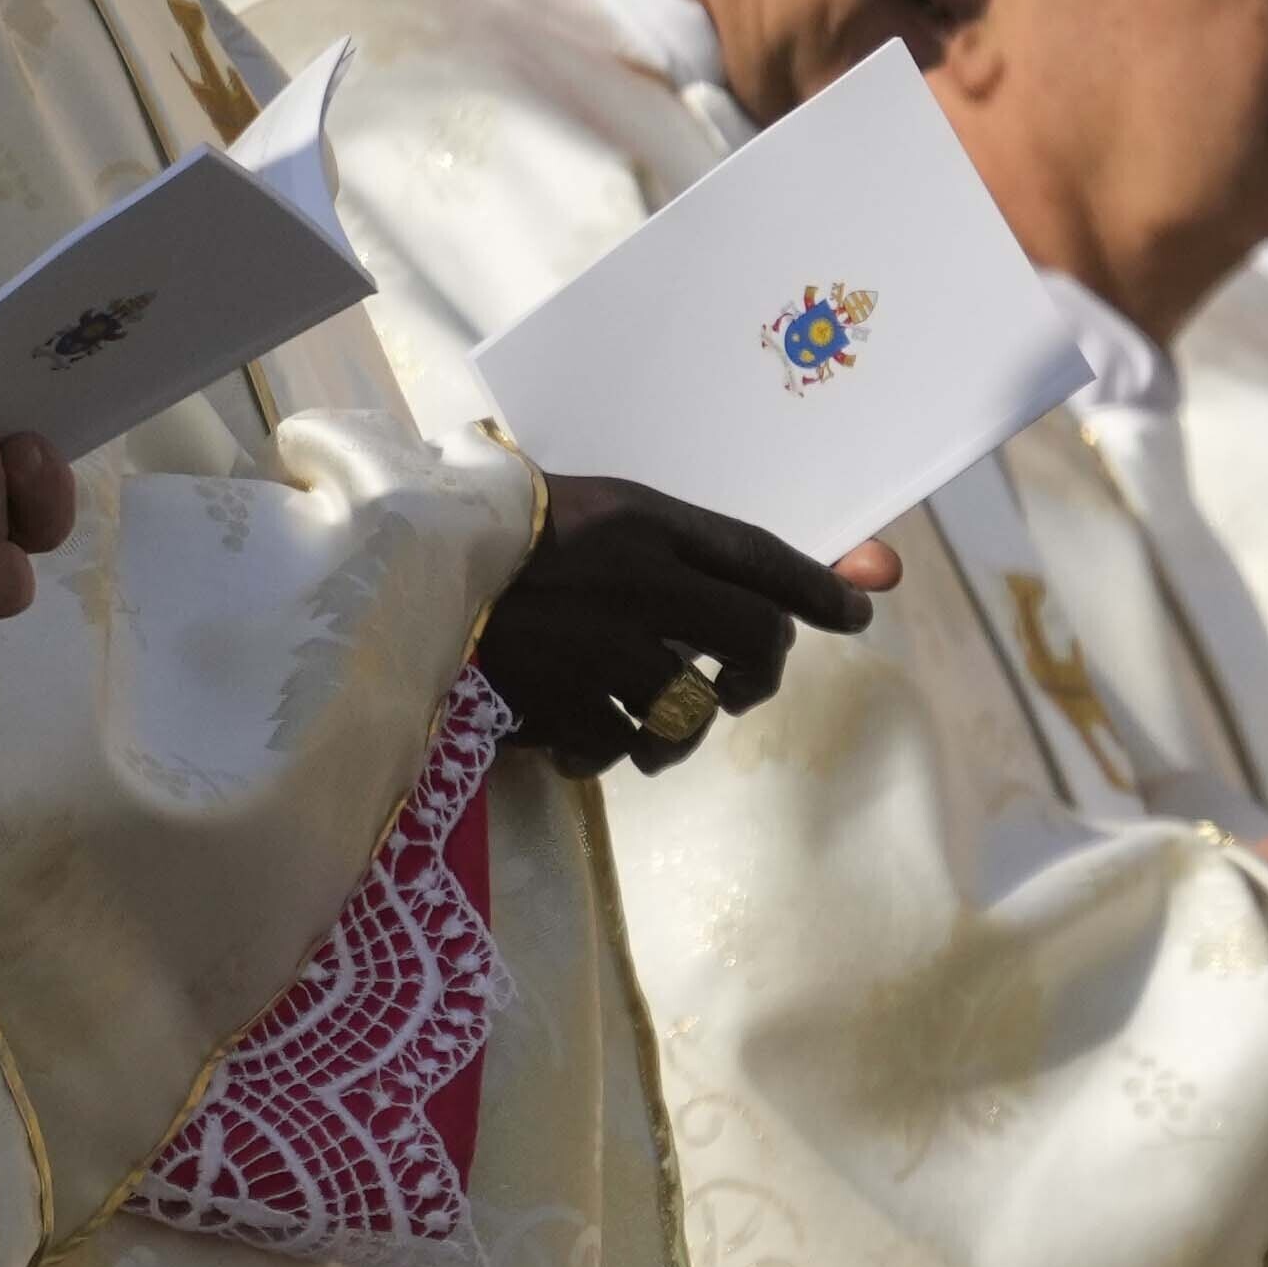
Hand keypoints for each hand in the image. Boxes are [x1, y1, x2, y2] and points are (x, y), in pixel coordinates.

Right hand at [482, 477, 878, 776]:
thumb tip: (799, 583)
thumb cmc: (512, 538)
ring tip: (657, 727)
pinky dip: (610, 751)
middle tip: (739, 685)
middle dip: (761, 670)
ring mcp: (599, 647)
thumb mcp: (604, 515)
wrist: (407, 573)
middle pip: (755, 637)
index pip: (759, 555)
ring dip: (683, 728)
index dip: (819, 587)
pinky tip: (584, 735)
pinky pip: (619, 748)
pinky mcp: (558, 702)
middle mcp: (636, 581)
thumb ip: (690, 549)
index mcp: (644, 521)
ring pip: (692, 710)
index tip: (860, 611)